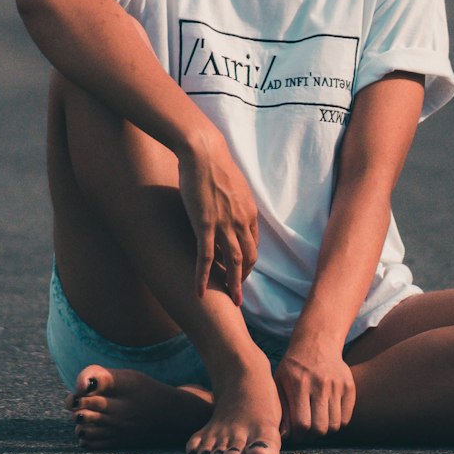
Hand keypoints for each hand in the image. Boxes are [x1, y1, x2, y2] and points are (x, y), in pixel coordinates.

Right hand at [177, 138, 258, 304]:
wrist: (203, 151)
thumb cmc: (215, 163)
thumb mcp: (233, 184)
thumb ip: (235, 201)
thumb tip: (231, 207)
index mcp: (248, 212)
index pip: (253, 244)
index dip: (247, 261)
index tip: (240, 271)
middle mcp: (241, 221)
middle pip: (248, 257)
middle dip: (244, 278)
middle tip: (237, 294)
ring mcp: (224, 224)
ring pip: (233, 262)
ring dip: (232, 285)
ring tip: (231, 302)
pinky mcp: (205, 225)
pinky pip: (206, 257)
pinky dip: (204, 277)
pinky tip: (200, 292)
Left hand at [275, 339, 355, 439]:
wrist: (316, 343)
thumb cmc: (293, 367)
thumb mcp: (279, 382)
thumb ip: (281, 408)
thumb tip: (284, 436)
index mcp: (299, 383)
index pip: (302, 423)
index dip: (298, 435)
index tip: (296, 434)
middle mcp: (320, 383)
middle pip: (320, 427)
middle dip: (312, 436)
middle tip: (307, 432)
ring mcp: (337, 384)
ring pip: (335, 425)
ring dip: (325, 430)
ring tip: (317, 423)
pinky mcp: (349, 385)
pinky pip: (346, 418)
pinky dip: (337, 422)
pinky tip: (327, 415)